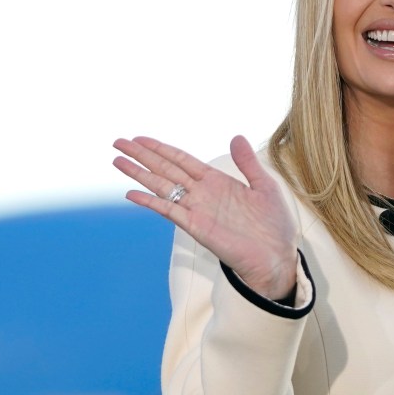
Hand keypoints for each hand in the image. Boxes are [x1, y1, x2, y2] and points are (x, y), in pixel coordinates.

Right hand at [112, 135, 297, 298]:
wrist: (277, 257)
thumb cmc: (274, 225)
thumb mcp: (265, 186)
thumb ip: (248, 163)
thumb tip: (236, 137)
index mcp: (217, 181)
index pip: (182, 160)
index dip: (161, 148)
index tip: (140, 139)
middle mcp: (203, 193)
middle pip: (166, 169)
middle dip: (142, 155)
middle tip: (117, 143)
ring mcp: (197, 209)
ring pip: (162, 186)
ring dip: (139, 174)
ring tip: (117, 161)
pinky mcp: (196, 226)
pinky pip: (168, 210)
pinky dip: (150, 202)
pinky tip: (131, 193)